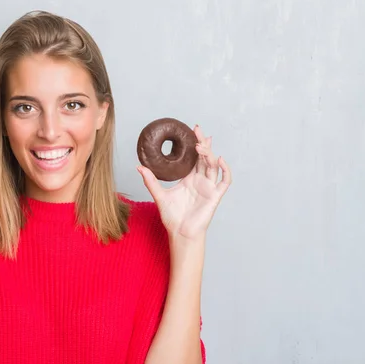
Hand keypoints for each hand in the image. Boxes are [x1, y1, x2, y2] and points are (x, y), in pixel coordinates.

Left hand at [137, 125, 231, 240]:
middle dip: (203, 143)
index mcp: (188, 178)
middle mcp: (200, 180)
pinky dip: (225, 170)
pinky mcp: (215, 196)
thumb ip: (150, 181)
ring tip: (201, 145)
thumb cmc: (171, 216)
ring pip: (213, 165)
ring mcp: (209, 187)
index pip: (194, 157)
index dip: (195, 144)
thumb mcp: (159, 195)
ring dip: (209, 154)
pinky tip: (220, 160)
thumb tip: (139, 167)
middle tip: (197, 131)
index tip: (191, 131)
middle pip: (205, 157)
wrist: (180, 232)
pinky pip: (224, 181)